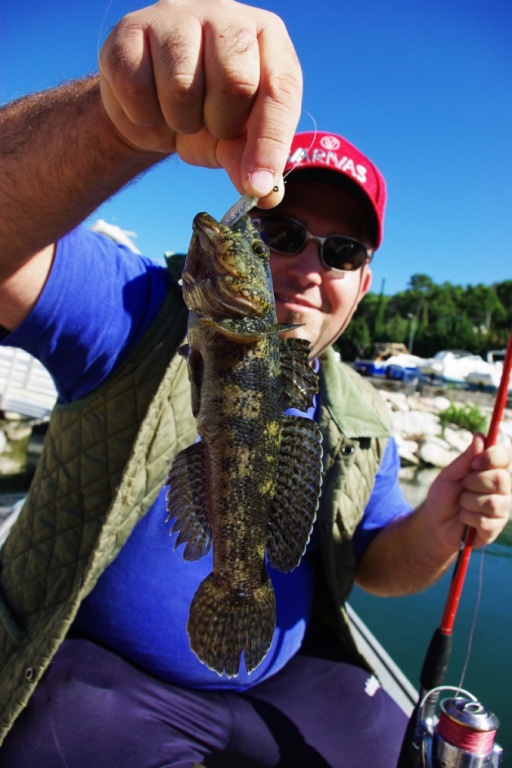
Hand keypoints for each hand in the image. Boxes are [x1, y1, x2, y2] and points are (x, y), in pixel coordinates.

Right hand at [99, 0, 301, 204]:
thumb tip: (267, 194)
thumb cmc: (204, 115)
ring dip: (179, 120)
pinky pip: (136, 87)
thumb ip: (250, 162)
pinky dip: (143, 114)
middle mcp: (227, 16)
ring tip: (179, 113)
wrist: (149, 103)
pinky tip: (149, 104)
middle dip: (220, 124)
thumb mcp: (234, 142)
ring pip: (181, 86)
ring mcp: (177, 15)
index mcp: (268, 39)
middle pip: (235, 82)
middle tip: (209, 125)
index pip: (280, 90)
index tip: (256, 185)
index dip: (269, 144)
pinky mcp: (132, 28)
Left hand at [425, 433, 511, 551]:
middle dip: (474, 482)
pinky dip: (467, 517)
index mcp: (492, 470)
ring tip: (461, 504)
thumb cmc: (444, 496)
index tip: (474, 463)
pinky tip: (464, 518)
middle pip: (501, 479)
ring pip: (492, 502)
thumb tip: (480, 436)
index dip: (492, 457)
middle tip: (463, 486)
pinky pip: (485, 521)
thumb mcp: (450, 474)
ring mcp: (502, 508)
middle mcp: (503, 488)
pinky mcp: (496, 527)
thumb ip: (466, 458)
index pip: (505, 456)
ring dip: (468, 502)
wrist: (435, 523)